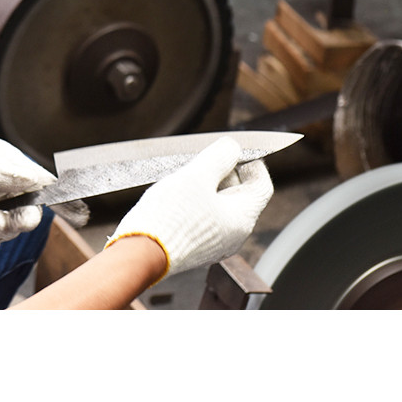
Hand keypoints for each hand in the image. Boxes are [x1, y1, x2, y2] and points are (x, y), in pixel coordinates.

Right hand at [105, 135, 273, 278]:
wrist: (140, 253)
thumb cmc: (171, 218)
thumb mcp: (197, 177)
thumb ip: (219, 157)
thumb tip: (232, 148)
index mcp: (242, 219)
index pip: (261, 185)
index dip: (251, 163)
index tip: (234, 150)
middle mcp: (233, 236)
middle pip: (239, 194)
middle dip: (223, 172)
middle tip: (204, 160)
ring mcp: (213, 244)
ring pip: (218, 206)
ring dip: (206, 187)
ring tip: (185, 176)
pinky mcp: (193, 247)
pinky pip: (202, 218)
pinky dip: (194, 202)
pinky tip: (175, 195)